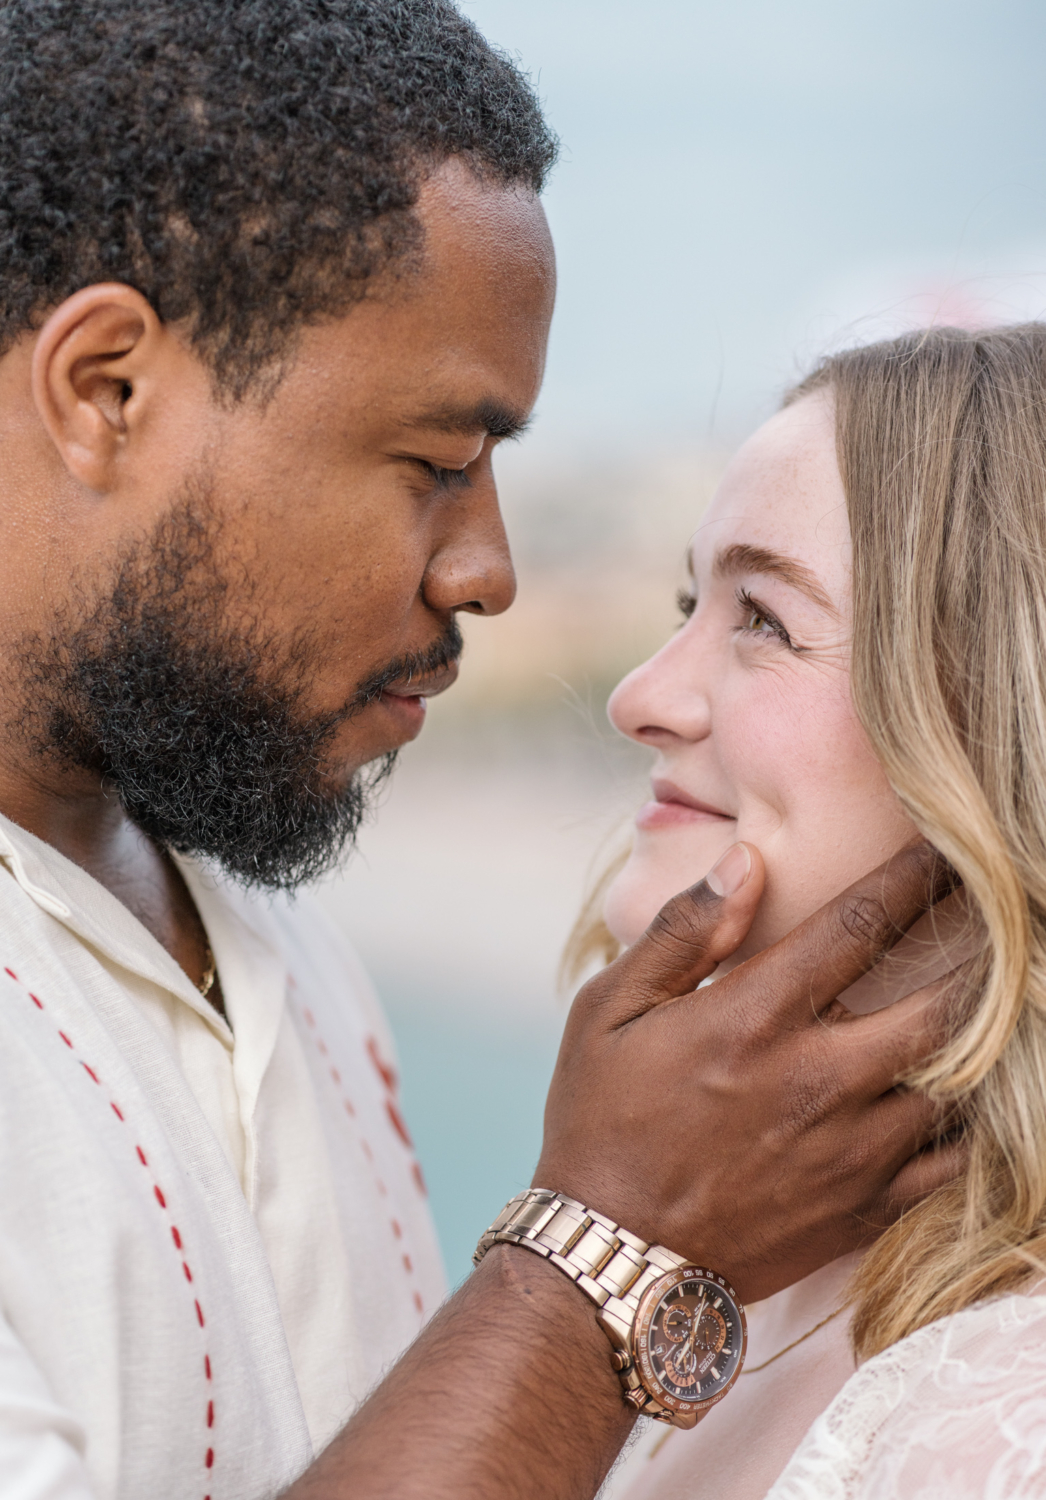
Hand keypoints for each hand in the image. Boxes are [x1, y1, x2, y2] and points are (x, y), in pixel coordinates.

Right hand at [534, 840, 963, 1302]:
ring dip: (975, 1040)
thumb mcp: (609, 1010)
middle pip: (942, 1003)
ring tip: (984, 1008)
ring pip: (959, 1082)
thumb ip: (684, 933)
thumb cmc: (601, 1122)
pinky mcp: (864, 1210)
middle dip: (975, 956)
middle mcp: (817, 1081)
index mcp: (754, 1019)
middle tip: (985, 929)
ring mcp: (850, 1152)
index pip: (860, 925)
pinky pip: (952, 1162)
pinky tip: (956, 1094)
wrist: (612, 1260)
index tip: (939, 851)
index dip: (912, 877)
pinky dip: (969, 1123)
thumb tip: (747, 860)